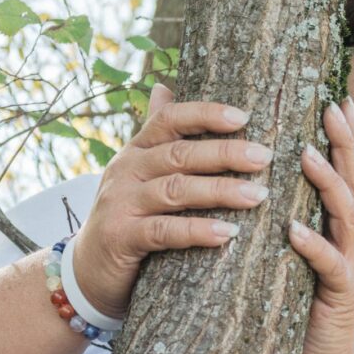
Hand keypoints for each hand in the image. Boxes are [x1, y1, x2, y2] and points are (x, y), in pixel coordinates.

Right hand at [72, 84, 272, 318]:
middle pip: (179, 154)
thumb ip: (157, 135)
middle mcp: (126, 171)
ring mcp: (121, 203)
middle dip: (225, 153)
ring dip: (220, 190)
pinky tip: (227, 233)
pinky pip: (165, 231)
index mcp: (136, 150)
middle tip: (264, 157)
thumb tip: (164, 86)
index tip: (245, 117)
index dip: (206, 114)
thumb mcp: (139, 171)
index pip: (170, 120)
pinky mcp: (122, 237)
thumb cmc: (128, 215)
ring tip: (258, 195)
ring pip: (175, 190)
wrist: (89, 267)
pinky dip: (197, 231)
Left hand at [290, 98, 353, 353]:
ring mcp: (346, 263)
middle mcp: (346, 236)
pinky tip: (296, 230)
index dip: (342, 133)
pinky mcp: (338, 295)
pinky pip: (328, 265)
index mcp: (334, 222)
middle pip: (351, 179)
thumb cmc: (297, 301)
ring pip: (344, 214)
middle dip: (343, 142)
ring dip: (327, 182)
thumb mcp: (287, 251)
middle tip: (330, 106)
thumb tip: (253, 177)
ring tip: (307, 155)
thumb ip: (280, 214)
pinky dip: (313, 245)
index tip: (335, 95)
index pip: (341, 168)